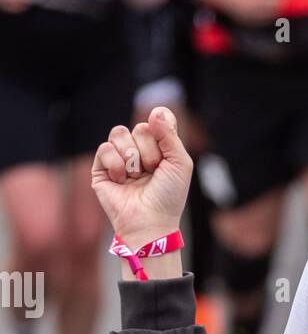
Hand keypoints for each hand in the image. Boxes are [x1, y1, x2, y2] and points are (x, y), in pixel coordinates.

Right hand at [91, 107, 192, 248]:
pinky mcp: (101, 168)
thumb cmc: (168, 196)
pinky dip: (116, 165)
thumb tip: (156, 111)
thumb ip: (170, 135)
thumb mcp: (180, 163)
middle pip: (140, 127)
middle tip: (152, 171)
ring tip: (136, 177)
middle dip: (149, 151)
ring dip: (132, 158)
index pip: (157, 120)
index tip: (163, 140)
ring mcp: (120, 158)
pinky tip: (121, 180)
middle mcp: (139, 150)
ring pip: (119, 133)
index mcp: (159, 147)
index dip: (160, 126)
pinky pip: (104, 148)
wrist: (150, 221)